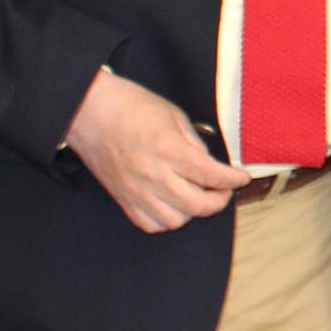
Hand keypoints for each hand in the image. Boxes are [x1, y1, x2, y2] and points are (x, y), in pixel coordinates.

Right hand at [66, 69, 249, 233]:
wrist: (88, 111)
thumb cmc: (130, 106)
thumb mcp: (173, 114)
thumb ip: (194, 142)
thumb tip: (211, 163)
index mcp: (168, 150)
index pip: (212, 175)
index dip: (234, 180)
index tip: (242, 177)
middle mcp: (153, 175)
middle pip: (198, 205)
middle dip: (219, 201)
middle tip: (224, 190)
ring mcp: (135, 191)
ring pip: (175, 221)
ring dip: (192, 211)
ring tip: (196, 195)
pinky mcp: (122, 199)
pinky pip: (150, 224)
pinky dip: (166, 219)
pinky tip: (172, 204)